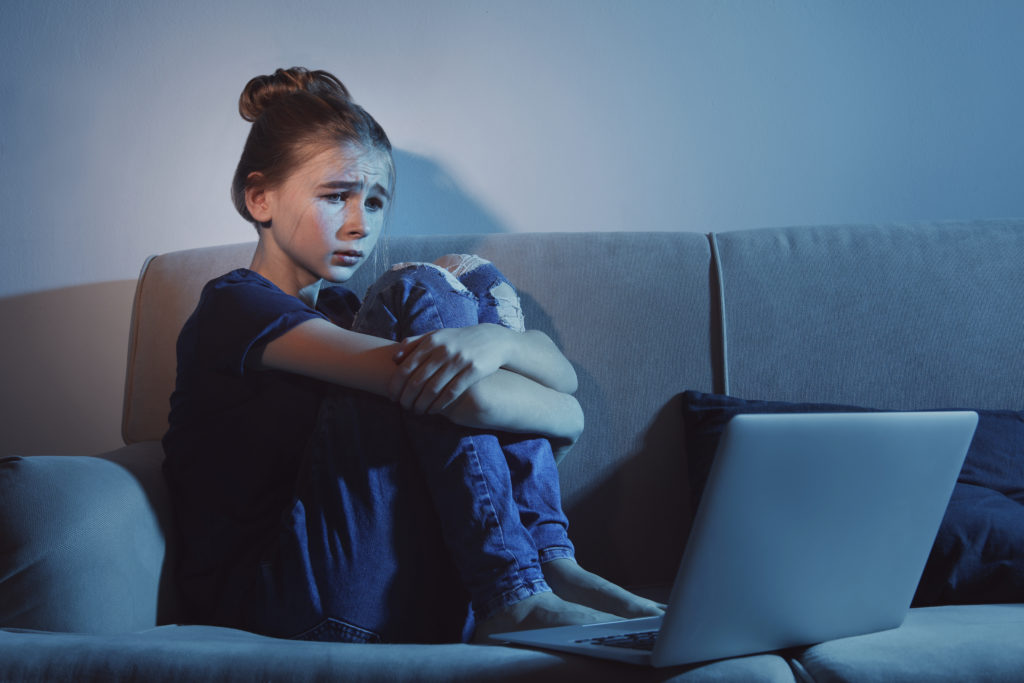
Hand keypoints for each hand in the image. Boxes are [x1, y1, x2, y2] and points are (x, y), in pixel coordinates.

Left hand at [388, 324, 511, 414]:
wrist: (493, 340)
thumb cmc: (458, 340)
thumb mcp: (437, 336)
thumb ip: (414, 343)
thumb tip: (394, 358)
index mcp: (431, 341)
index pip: (406, 367)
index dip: (397, 385)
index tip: (393, 397)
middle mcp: (444, 350)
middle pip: (418, 380)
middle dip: (407, 398)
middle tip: (404, 407)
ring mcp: (459, 360)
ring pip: (433, 389)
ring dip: (422, 404)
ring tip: (417, 411)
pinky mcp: (473, 370)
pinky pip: (452, 392)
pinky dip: (439, 404)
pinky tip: (433, 411)